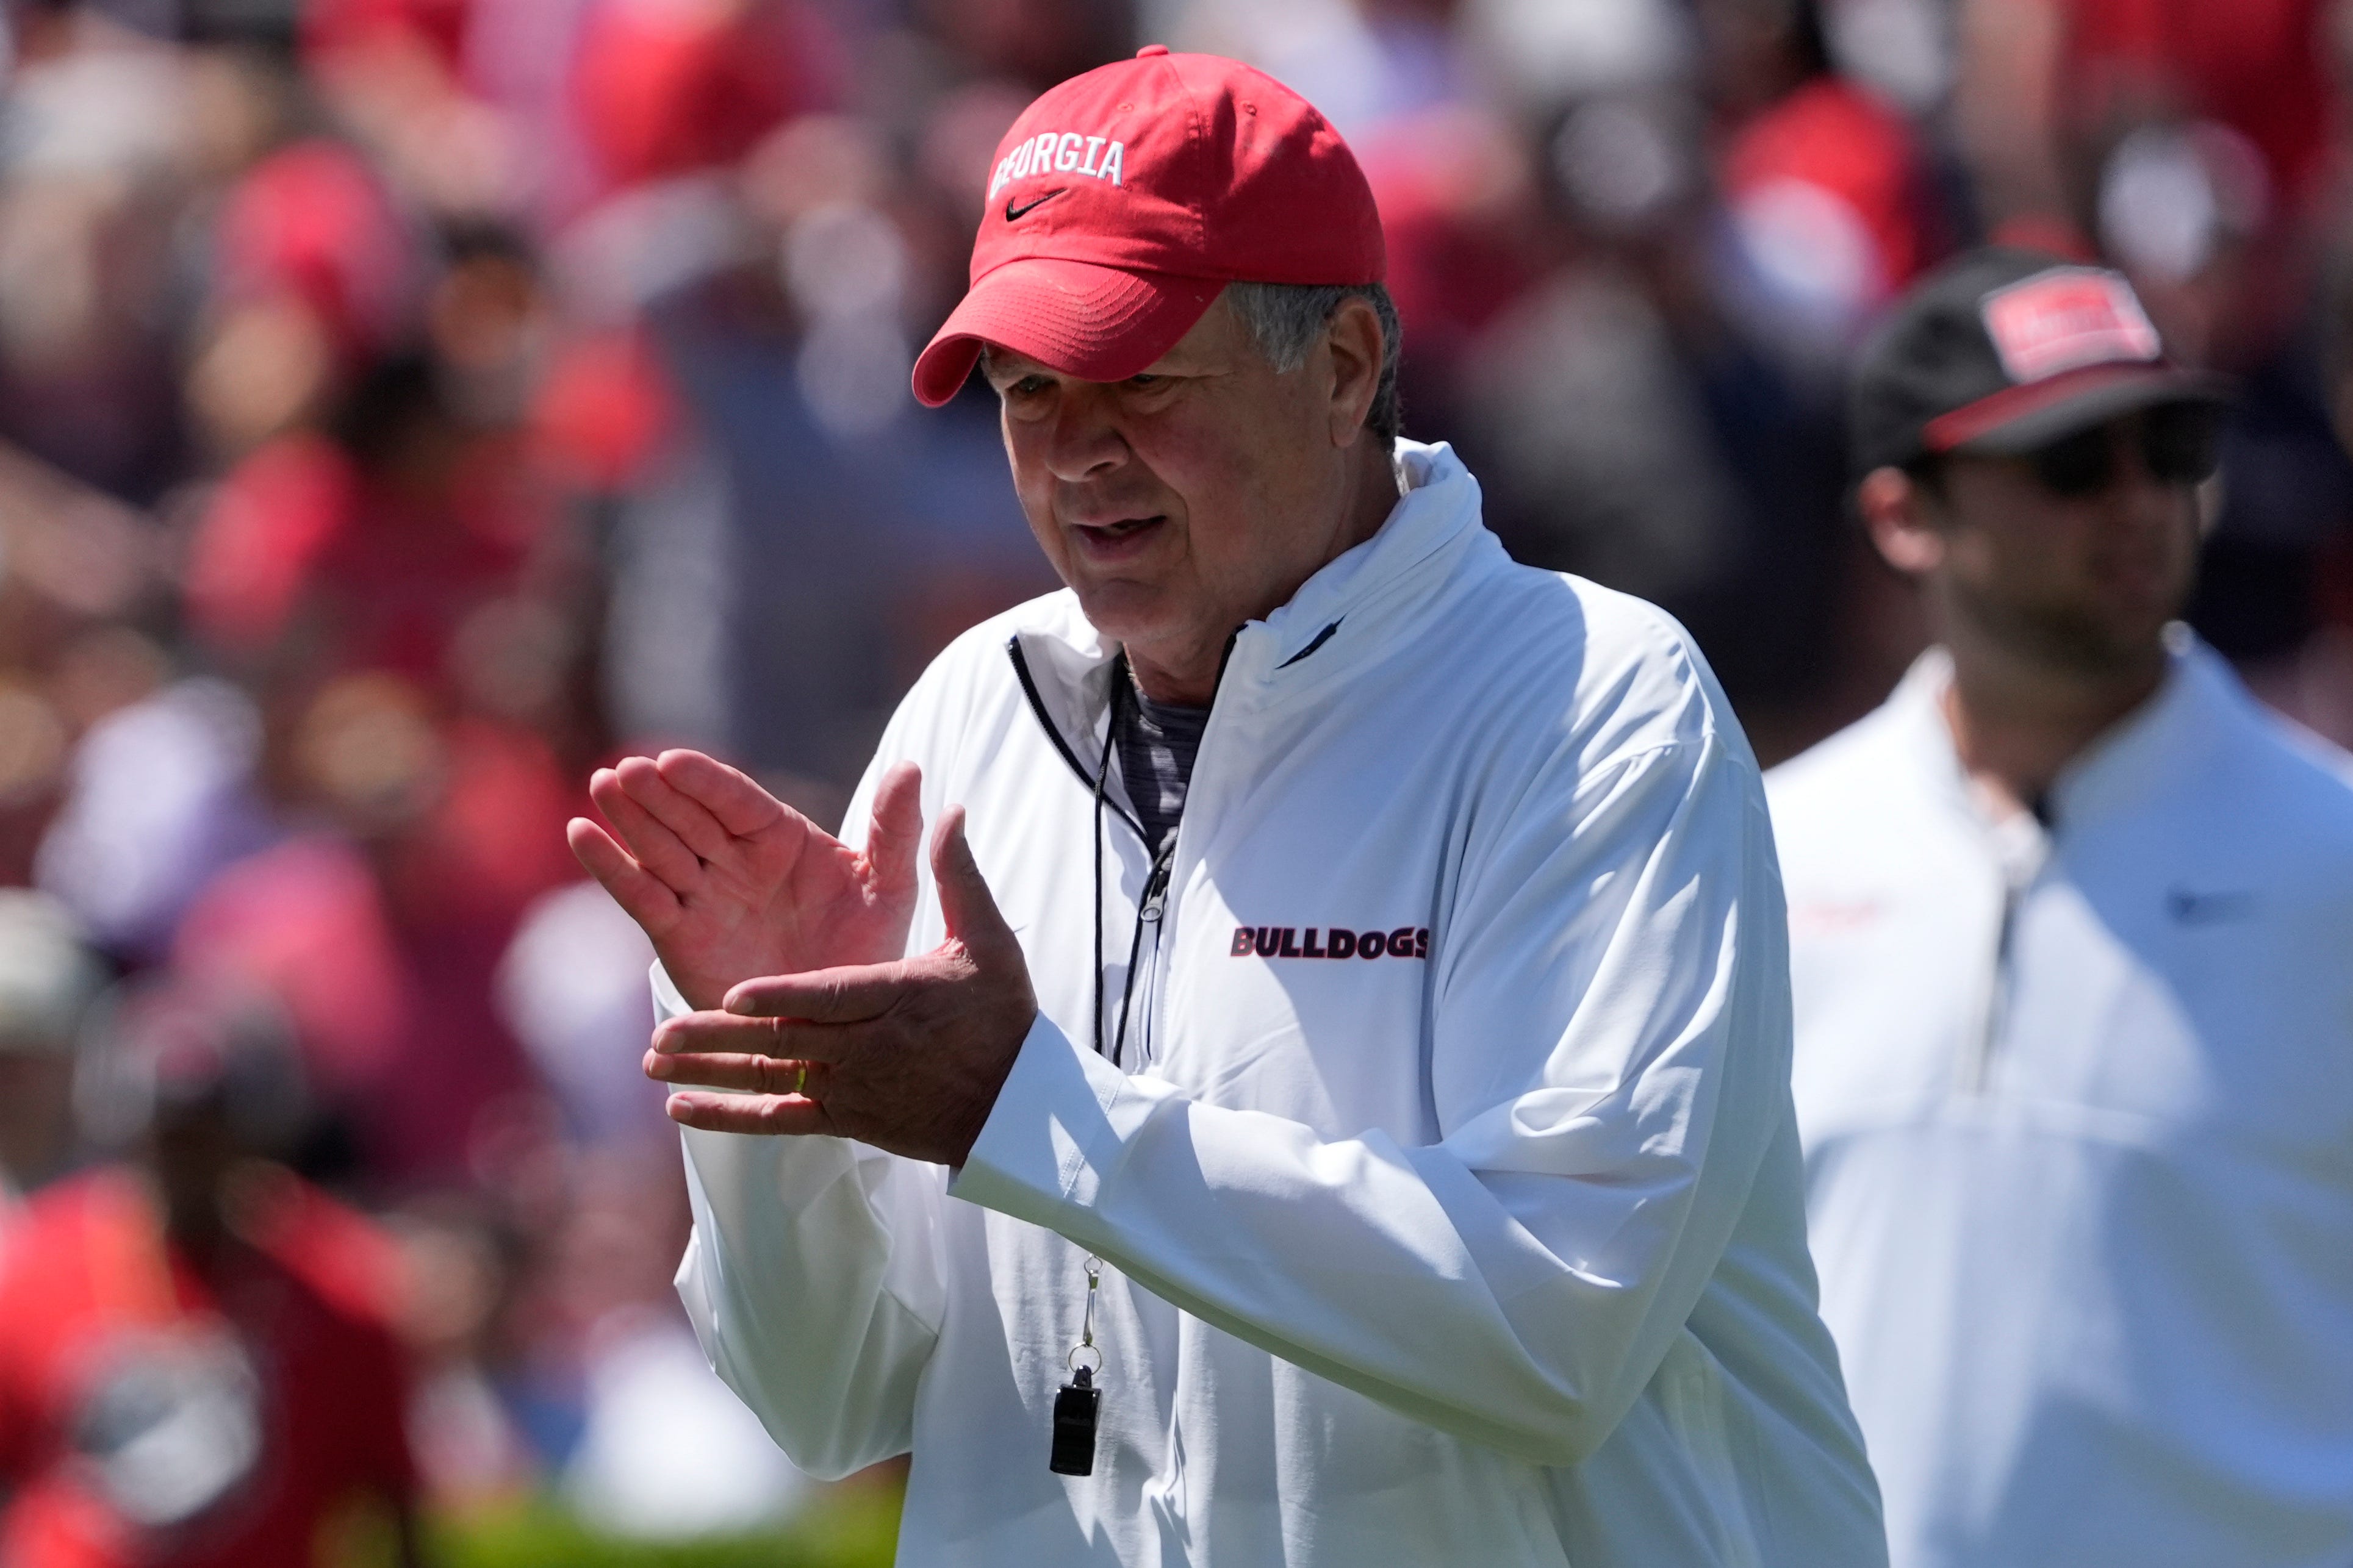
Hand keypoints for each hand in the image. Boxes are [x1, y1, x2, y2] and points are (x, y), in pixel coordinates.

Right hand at [567, 750, 922, 1010]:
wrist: (838, 1025)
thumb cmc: (866, 950)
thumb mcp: (887, 890)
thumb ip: (895, 832)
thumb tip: (912, 769)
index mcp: (782, 837)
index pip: (737, 800)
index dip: (704, 782)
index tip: (673, 763)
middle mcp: (736, 859)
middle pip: (689, 817)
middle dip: (658, 795)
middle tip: (627, 771)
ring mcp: (703, 894)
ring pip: (660, 848)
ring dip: (629, 819)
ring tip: (601, 785)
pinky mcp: (679, 934)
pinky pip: (641, 895)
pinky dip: (610, 867)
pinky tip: (581, 834)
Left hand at [644, 806, 1035, 1165]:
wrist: (1016, 1105)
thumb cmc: (999, 1016)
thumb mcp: (986, 942)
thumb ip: (956, 876)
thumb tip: (949, 809)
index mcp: (894, 998)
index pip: (830, 998)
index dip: (781, 998)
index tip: (735, 994)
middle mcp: (865, 1049)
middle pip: (785, 1042)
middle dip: (721, 1037)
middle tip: (664, 1032)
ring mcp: (852, 1090)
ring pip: (770, 1081)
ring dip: (710, 1074)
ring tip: (655, 1063)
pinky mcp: (846, 1122)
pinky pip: (777, 1122)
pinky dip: (728, 1119)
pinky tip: (680, 1110)